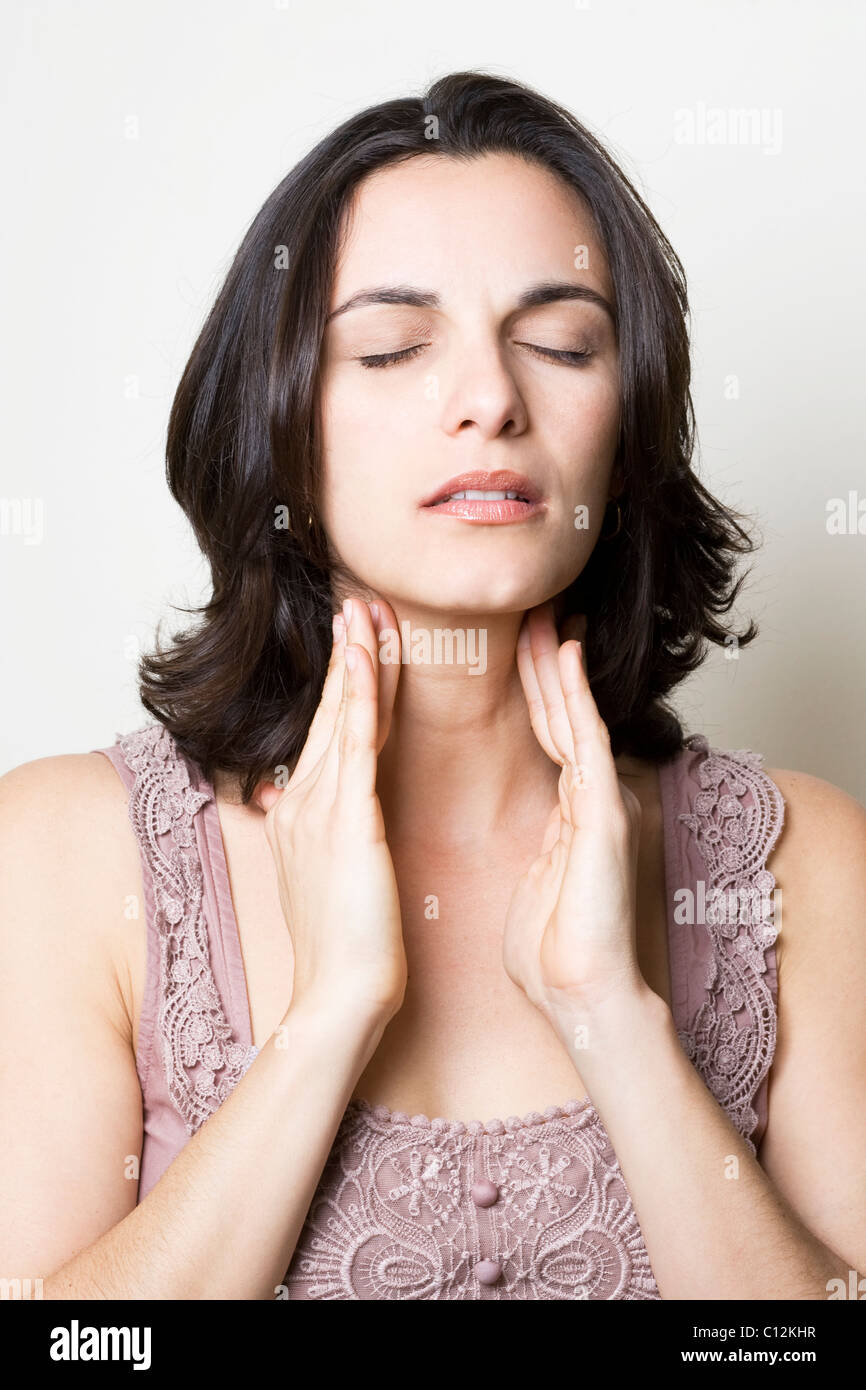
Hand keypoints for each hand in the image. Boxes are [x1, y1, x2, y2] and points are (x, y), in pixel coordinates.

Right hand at [254, 597, 406, 1024]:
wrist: (340, 996)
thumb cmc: (346, 949)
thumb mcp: (323, 882)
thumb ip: (314, 837)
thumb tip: (292, 807)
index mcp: (300, 816)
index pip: (328, 737)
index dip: (344, 688)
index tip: (360, 645)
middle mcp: (301, 803)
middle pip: (328, 714)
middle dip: (348, 658)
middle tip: (361, 605)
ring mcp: (319, 810)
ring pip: (339, 717)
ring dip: (354, 660)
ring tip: (366, 610)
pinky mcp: (346, 822)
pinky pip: (353, 743)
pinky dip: (358, 695)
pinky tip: (367, 657)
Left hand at [502, 601, 644, 1024]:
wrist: (580, 996)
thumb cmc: (552, 955)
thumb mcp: (530, 886)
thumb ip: (535, 855)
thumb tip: (528, 851)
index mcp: (567, 815)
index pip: (545, 738)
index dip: (532, 691)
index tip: (513, 650)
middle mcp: (587, 801)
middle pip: (559, 717)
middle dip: (543, 664)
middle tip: (531, 612)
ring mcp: (598, 804)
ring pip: (573, 717)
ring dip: (556, 665)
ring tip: (543, 616)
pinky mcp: (602, 814)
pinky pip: (585, 742)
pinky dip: (574, 695)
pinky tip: (563, 654)